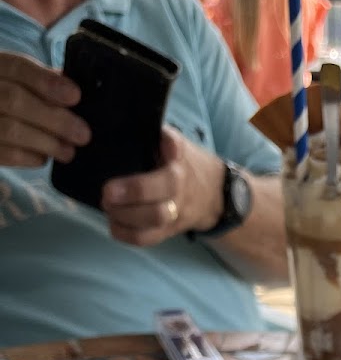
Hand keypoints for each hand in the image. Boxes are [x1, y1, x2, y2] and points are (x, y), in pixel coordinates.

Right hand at [0, 52, 89, 166]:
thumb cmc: (10, 96)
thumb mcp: (22, 81)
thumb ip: (44, 83)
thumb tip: (74, 93)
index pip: (17, 67)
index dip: (46, 82)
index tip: (75, 95)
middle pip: (14, 100)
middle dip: (54, 119)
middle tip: (83, 134)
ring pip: (11, 130)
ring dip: (47, 143)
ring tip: (68, 151)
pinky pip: (7, 154)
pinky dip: (31, 157)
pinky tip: (44, 156)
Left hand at [101, 126, 223, 247]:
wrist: (214, 195)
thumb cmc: (181, 164)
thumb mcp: (175, 143)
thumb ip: (157, 137)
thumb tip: (124, 121)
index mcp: (179, 162)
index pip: (174, 153)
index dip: (168, 149)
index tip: (158, 147)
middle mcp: (180, 187)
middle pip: (164, 190)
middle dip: (134, 192)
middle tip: (107, 192)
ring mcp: (176, 211)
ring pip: (156, 218)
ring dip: (126, 216)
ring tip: (107, 207)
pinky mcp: (169, 230)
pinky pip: (148, 239)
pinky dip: (127, 235)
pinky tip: (112, 224)